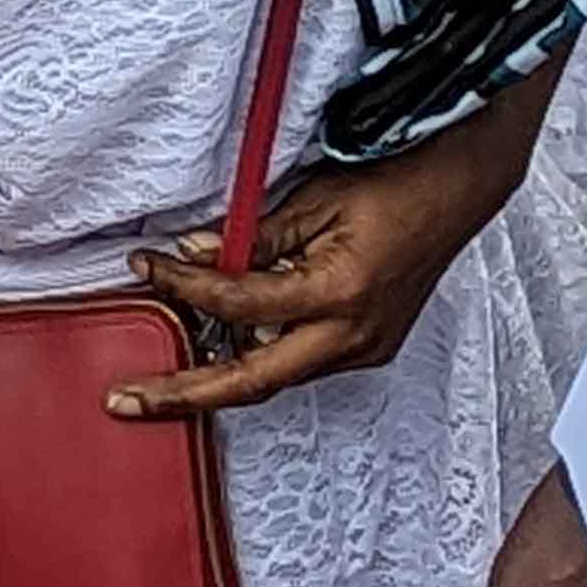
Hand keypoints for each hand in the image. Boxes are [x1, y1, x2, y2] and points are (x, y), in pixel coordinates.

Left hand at [111, 100, 535, 417]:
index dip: (183, 286)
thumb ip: (251, 238)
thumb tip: (193, 255)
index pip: (237, 304)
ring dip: (217, 377)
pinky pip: (298, 362)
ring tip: (162, 375)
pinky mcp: (367, 348)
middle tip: (127, 400)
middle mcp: (353, 336)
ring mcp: (364, 349)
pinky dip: (256, 356)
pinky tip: (220, 346)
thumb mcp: (313, 202)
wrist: (459, 192)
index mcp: (339, 294)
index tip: (144, 267)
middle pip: (251, 380)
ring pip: (274, 376)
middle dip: (185, 394)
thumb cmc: (395, 186)